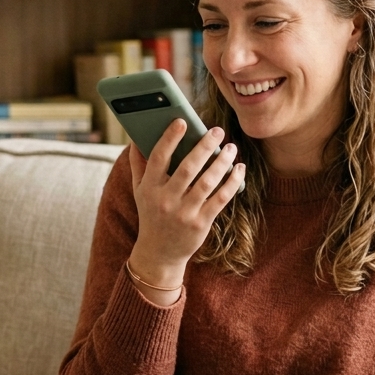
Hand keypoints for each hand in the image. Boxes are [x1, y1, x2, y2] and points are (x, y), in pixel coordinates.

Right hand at [127, 120, 244, 302]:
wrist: (159, 253)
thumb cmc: (151, 214)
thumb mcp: (139, 190)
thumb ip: (138, 164)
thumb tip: (136, 136)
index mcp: (149, 188)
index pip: (158, 157)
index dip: (170, 138)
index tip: (183, 121)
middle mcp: (165, 200)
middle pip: (188, 167)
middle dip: (204, 146)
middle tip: (217, 130)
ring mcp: (184, 213)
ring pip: (207, 182)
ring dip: (221, 162)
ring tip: (231, 148)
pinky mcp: (201, 223)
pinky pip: (220, 198)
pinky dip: (232, 182)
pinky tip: (239, 169)